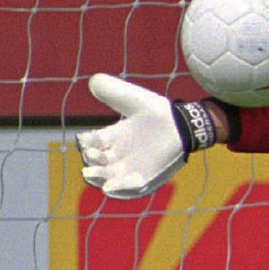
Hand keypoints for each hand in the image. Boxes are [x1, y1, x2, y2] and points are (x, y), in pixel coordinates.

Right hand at [76, 74, 215, 198]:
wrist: (182, 125)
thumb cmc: (158, 112)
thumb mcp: (133, 99)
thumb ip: (114, 90)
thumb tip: (93, 81)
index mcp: (111, 137)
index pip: (89, 143)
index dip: (85, 142)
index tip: (86, 139)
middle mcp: (117, 154)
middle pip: (94, 162)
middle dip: (90, 159)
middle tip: (92, 153)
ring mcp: (129, 168)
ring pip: (105, 177)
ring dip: (97, 176)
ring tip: (90, 173)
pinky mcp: (143, 178)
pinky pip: (127, 188)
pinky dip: (117, 188)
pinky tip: (109, 186)